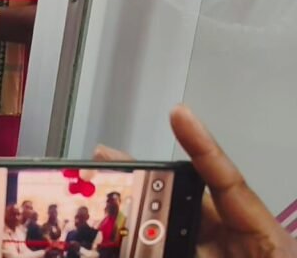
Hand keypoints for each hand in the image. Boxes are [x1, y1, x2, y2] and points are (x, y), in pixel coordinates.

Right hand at [94, 105, 296, 257]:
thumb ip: (208, 245)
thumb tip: (164, 229)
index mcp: (263, 246)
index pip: (229, 185)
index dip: (203, 149)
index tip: (178, 115)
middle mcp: (237, 250)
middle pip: (188, 204)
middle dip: (148, 180)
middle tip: (106, 159)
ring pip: (170, 234)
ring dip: (134, 219)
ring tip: (96, 197)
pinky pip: (163, 254)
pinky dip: (138, 248)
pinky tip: (109, 241)